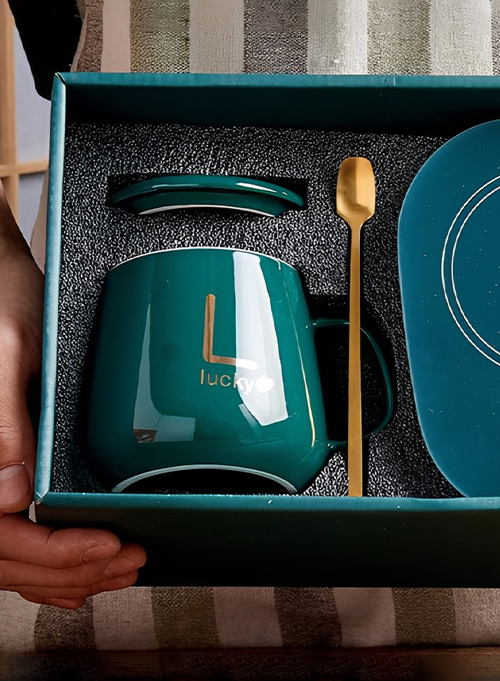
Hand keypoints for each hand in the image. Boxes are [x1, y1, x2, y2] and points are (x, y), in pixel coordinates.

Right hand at [0, 235, 145, 607]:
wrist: (0, 280)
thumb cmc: (0, 302)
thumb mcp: (7, 351)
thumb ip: (2, 421)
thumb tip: (10, 494)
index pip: (0, 533)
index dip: (55, 552)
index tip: (109, 544)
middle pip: (9, 554)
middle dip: (73, 569)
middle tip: (133, 560)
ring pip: (12, 553)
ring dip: (65, 572)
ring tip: (121, 567)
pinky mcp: (1, 468)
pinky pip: (13, 533)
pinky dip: (47, 561)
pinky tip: (78, 570)